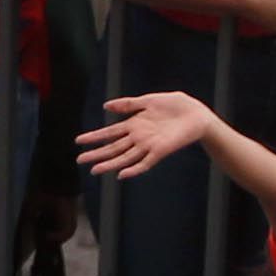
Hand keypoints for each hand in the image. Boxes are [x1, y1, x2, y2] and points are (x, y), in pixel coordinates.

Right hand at [76, 90, 217, 177]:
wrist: (197, 114)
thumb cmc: (175, 105)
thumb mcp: (149, 100)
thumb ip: (128, 104)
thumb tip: (105, 107)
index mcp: (134, 124)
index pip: (109, 132)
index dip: (94, 137)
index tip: (79, 141)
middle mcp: (138, 137)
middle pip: (113, 147)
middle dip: (96, 153)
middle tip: (80, 160)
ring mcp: (148, 146)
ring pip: (124, 157)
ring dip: (109, 164)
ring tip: (95, 170)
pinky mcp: (160, 151)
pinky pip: (144, 163)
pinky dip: (133, 170)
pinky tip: (121, 175)